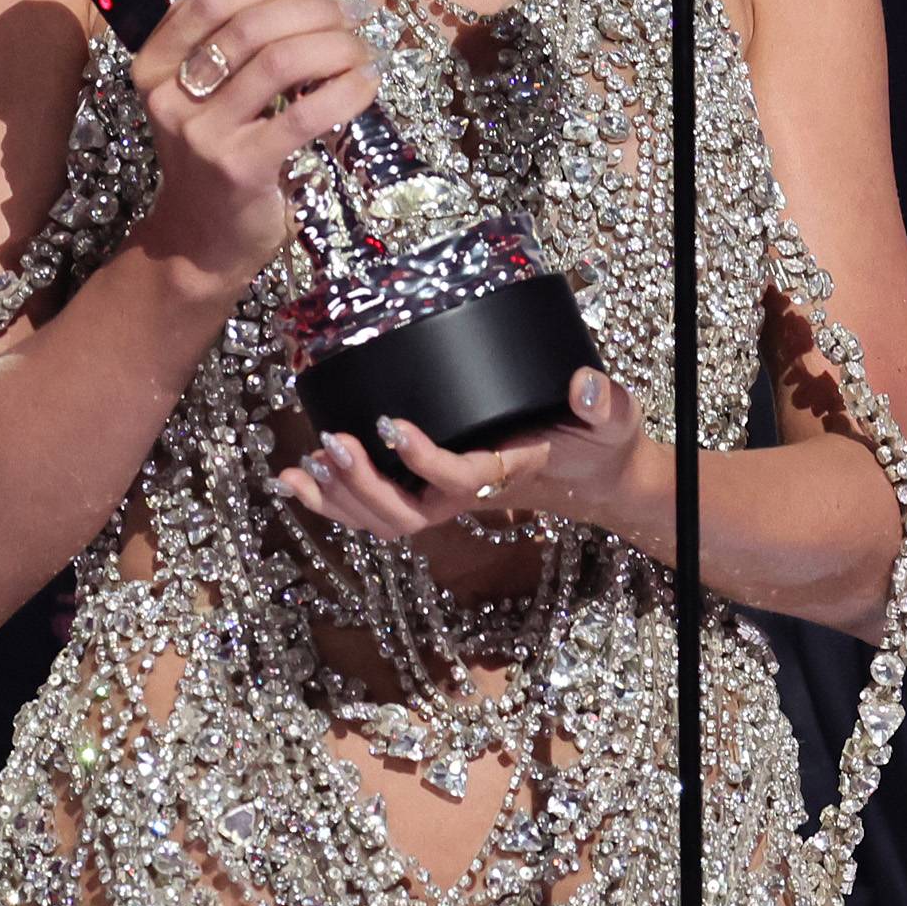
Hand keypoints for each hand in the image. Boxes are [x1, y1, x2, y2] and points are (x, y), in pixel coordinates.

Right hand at [129, 0, 374, 300]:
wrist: (199, 242)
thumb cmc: (213, 157)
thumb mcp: (202, 96)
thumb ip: (230, 45)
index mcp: (154, 66)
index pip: (208, 0)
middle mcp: (170, 96)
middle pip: (250, 25)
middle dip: (312, 10)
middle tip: (350, 15)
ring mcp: (202, 134)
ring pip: (280, 62)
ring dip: (335, 45)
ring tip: (362, 48)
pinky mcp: (240, 167)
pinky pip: (304, 114)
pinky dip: (345, 90)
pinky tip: (366, 83)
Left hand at [275, 370, 658, 547]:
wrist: (590, 468)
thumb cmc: (599, 439)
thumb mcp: (614, 419)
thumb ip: (605, 404)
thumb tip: (585, 386)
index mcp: (508, 473)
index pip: (462, 479)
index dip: (425, 461)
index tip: (392, 425)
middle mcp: (468, 495)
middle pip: (409, 514)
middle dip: (366, 486)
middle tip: (333, 444)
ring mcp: (441, 498)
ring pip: (383, 519)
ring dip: (340, 497)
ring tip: (308, 461)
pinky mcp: (422, 489)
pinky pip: (371, 507)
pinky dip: (328, 499)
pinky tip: (292, 478)